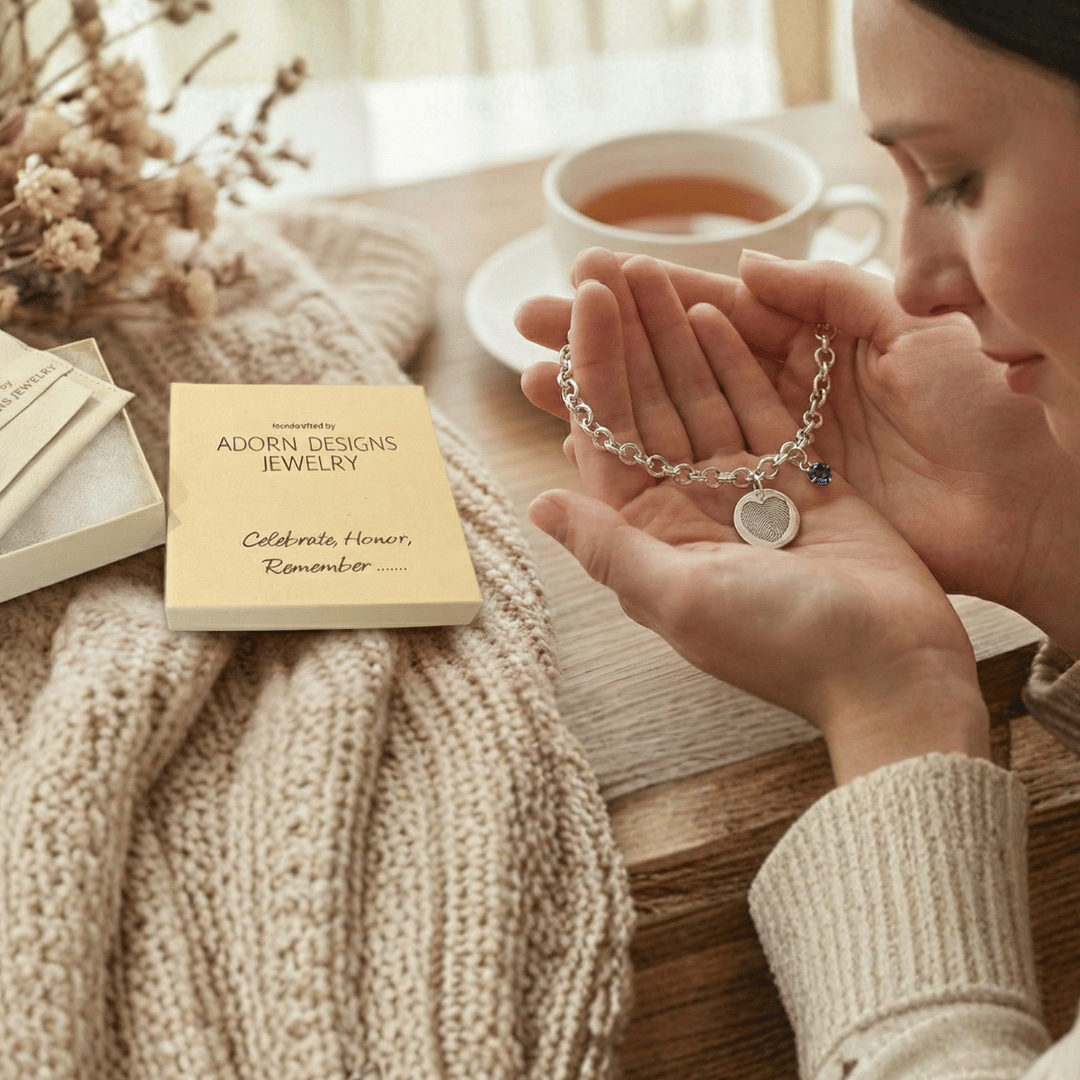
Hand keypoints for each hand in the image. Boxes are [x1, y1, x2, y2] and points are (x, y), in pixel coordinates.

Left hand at [525, 255, 988, 783]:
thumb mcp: (681, 597)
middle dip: (628, 338)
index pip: (607, 436)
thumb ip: (607, 546)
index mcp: (652, 536)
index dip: (590, 368)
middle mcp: (691, 509)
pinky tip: (713, 314)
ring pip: (700, 400)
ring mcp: (745, 492)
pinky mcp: (800, 480)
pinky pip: (760, 410)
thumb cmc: (785, 644)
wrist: (894, 667)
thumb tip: (535, 504)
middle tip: (608, 267)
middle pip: (649, 409)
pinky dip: (736, 366)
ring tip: (652, 270)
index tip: (579, 303)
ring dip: (674, 337)